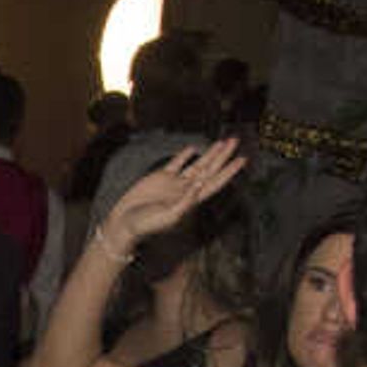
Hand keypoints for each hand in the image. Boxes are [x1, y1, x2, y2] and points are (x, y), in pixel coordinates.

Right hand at [93, 136, 246, 258]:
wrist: (124, 222)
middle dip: (224, 156)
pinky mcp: (160, 177)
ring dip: (210, 153)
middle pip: (210, 170)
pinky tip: (193, 148)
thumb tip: (200, 185)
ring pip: (197, 164)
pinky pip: (177, 164)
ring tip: (222, 141)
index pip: (216, 182)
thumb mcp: (168, 216)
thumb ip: (185, 202)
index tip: (242, 159)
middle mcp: (186, 190)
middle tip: (236, 141)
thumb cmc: (146, 225)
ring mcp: (174, 183)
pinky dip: (185, 155)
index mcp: (191, 200)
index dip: (230, 171)